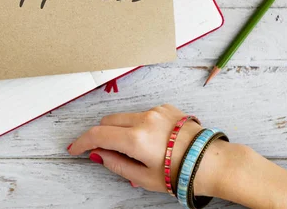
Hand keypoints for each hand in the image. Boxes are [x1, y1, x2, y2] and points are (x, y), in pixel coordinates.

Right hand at [67, 104, 226, 195]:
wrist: (211, 162)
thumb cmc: (180, 173)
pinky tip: (152, 141)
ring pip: (124, 116)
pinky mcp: (165, 107)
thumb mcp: (143, 178)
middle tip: (104, 152)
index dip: (83, 142)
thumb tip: (97, 154)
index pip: (97, 134)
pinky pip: (142, 114)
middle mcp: (143, 119)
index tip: (75, 148)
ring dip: (120, 130)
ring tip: (135, 151)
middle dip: (101, 135)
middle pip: (107, 121)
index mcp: (136, 138)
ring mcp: (155, 110)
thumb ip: (115, 164)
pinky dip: (138, 125)